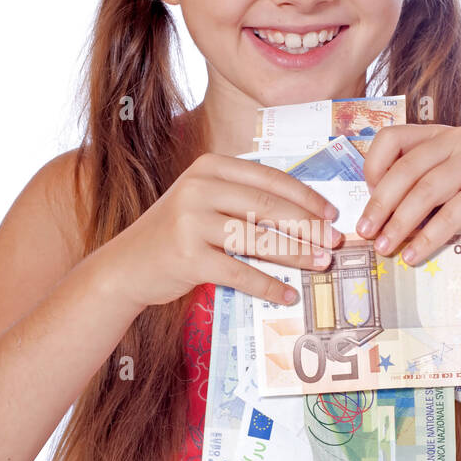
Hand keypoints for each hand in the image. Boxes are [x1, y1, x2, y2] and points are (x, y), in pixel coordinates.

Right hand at [111, 152, 343, 307]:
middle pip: (268, 207)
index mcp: (209, 166)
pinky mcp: (189, 258)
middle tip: (334, 242)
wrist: (126, 267)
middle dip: (307, 226)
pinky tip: (288, 294)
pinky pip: (240, 273)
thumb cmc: (176, 234)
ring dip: (296, 255)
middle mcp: (199, 188)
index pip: (269, 178)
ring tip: (321, 265)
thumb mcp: (204, 201)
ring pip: (259, 240)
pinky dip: (268, 286)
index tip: (331, 214)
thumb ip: (243, 198)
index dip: (305, 197)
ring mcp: (191, 223)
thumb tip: (303, 213)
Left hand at [354, 124, 460, 262]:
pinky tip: (412, 255)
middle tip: (366, 232)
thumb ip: (415, 187)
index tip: (366, 201)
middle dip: (380, 204)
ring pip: (424, 193)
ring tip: (384, 247)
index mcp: (440, 136)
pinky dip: (426, 239)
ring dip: (399, 224)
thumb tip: (372, 214)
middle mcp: (459, 140)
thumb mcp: (445, 187)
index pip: (391, 139)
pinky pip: (448, 216)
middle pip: (405, 169)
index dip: (372, 168)